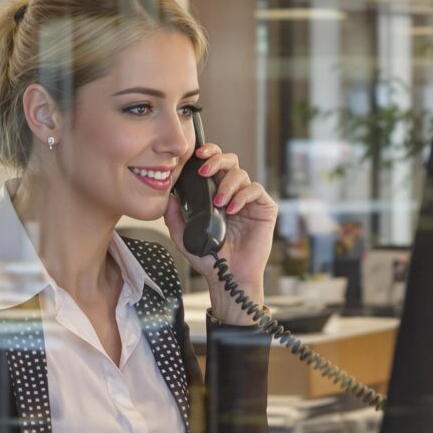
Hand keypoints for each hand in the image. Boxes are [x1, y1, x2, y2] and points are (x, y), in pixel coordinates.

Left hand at [163, 142, 276, 323]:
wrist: (228, 277)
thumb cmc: (209, 259)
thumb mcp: (183, 236)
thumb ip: (174, 216)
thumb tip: (167, 196)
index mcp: (215, 194)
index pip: (214, 166)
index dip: (209, 155)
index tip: (197, 155)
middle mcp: (234, 194)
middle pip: (230, 162)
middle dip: (217, 160)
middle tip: (205, 171)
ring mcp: (250, 201)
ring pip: (241, 174)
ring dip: (227, 184)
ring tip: (219, 203)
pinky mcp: (265, 209)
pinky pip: (256, 190)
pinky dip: (243, 196)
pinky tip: (232, 209)